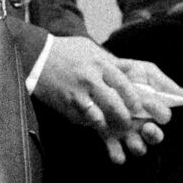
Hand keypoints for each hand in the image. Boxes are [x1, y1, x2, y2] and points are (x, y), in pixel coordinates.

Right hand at [35, 38, 182, 163]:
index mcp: (101, 63)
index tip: (148, 108)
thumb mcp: (92, 51)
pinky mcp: (67, 104)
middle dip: (130, 115)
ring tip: (123, 131)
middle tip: (141, 126)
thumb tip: (135, 74)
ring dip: (114, 125)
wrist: (35, 55)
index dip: (137, 97)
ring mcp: (78, 92)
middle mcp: (91, 77)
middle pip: (115, 100)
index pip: (124, 82)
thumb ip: (112, 63)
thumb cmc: (68, 52)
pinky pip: (85, 118)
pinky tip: (101, 128)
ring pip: (101, 114)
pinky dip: (95, 125)